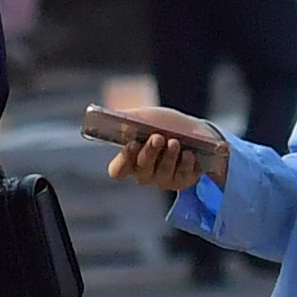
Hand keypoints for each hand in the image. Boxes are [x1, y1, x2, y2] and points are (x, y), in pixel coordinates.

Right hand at [98, 103, 225, 193]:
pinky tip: (189, 153)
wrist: (193, 128)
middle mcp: (145, 174)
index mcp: (130, 159)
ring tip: (175, 142)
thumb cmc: (164, 123)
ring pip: (163, 174)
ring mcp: (165, 180)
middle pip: (142, 171)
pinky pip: (183, 177)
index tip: (132, 144)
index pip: (118, 170)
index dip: (124, 160)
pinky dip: (186, 164)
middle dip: (149, 153)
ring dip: (169, 157)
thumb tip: (103, 115)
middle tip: (157, 138)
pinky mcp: (184, 181)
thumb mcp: (145, 117)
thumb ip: (127, 119)